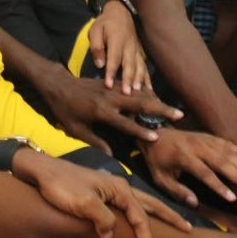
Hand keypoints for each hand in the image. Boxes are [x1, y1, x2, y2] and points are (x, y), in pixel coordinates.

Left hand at [12, 149, 191, 237]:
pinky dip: (139, 211)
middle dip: (169, 217)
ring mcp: (110, 188)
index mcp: (118, 189)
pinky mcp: (101, 192)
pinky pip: (128, 203)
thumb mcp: (81, 204)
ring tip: (172, 220)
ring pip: (140, 202)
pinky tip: (138, 215)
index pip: (140, 217)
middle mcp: (118, 187)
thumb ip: (101, 218)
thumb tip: (111, 233)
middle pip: (150, 204)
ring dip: (157, 212)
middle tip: (188, 228)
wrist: (42, 171)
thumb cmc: (61, 186)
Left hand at [44, 73, 181, 151]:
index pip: (125, 123)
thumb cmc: (64, 110)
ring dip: (157, 100)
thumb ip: (94, 141)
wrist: (58, 84)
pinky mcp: (111, 83)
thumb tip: (112, 154)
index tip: (157, 137)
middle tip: (178, 115)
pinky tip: (158, 97)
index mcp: (101, 112)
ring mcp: (112, 88)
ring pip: (139, 93)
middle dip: (160, 109)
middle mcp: (109, 98)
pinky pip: (132, 87)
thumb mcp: (75, 129)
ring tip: (174, 107)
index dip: (141, 131)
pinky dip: (146, 92)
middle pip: (139, 103)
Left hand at [90, 0, 149, 93]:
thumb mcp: (95, 30)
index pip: (114, 58)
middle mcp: (129, 46)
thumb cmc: (105, 23)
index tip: (109, 85)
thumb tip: (99, 64)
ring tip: (138, 93)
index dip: (111, 72)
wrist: (121, 11)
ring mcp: (137, 50)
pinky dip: (147, 78)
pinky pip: (145, 66)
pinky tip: (149, 90)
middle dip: (128, 80)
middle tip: (126, 94)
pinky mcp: (141, 53)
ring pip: (140, 66)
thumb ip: (96, 47)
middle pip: (129, 65)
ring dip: (139, 80)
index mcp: (117, 40)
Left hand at [138, 128, 236, 206]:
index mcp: (183, 157)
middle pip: (221, 162)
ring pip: (227, 152)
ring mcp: (203, 139)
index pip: (204, 173)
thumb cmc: (157, 161)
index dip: (219, 186)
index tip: (232, 198)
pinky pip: (226, 143)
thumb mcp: (160, 179)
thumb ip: (177, 191)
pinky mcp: (207, 135)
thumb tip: (195, 203)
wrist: (154, 134)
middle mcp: (196, 146)